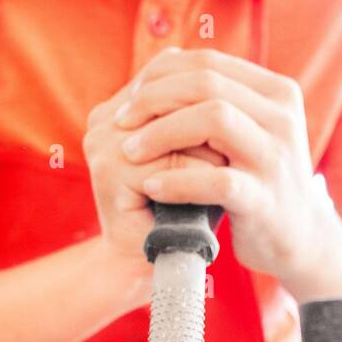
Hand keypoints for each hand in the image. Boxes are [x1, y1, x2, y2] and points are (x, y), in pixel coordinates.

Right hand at [83, 69, 225, 260]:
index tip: (239, 125)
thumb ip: (198, 115)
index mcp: (121, 105)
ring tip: (225, 175)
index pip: (172, 74)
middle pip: (174, 97)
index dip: (212, 98)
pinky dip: (199, 179)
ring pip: (174, 130)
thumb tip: (232, 76)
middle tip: (239, 152)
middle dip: (213, 122)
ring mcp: (102, 144)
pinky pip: (169, 165)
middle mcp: (104, 119)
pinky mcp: (110, 174)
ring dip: (210, 152)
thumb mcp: (196, 154)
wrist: (161, 266)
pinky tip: (214, 195)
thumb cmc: (189, 209)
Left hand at [113, 48, 340, 293]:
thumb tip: (160, 65)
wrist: (299, 239)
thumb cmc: (259, 181)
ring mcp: (277, 158)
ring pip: (214, 119)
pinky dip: (176, 181)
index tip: (131, 98)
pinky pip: (215, 180)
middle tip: (122, 122)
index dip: (161, 75)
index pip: (208, 63)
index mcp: (276, 93)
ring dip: (161, 132)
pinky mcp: (266, 200)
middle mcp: (282, 118)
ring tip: (130, 151)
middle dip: (154, 98)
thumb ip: (216, 99)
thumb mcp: (247, 131)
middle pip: (207, 83)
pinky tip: (151, 187)